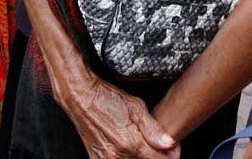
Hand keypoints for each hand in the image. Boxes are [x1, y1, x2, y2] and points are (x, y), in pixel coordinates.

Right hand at [59, 72, 179, 158]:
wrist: (80, 98)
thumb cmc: (106, 98)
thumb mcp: (136, 107)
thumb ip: (154, 130)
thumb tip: (170, 144)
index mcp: (129, 144)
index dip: (170, 155)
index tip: (172, 148)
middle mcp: (117, 157)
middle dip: (155, 156)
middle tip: (157, 146)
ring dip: (141, 157)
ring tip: (142, 144)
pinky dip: (127, 158)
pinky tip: (128, 149)